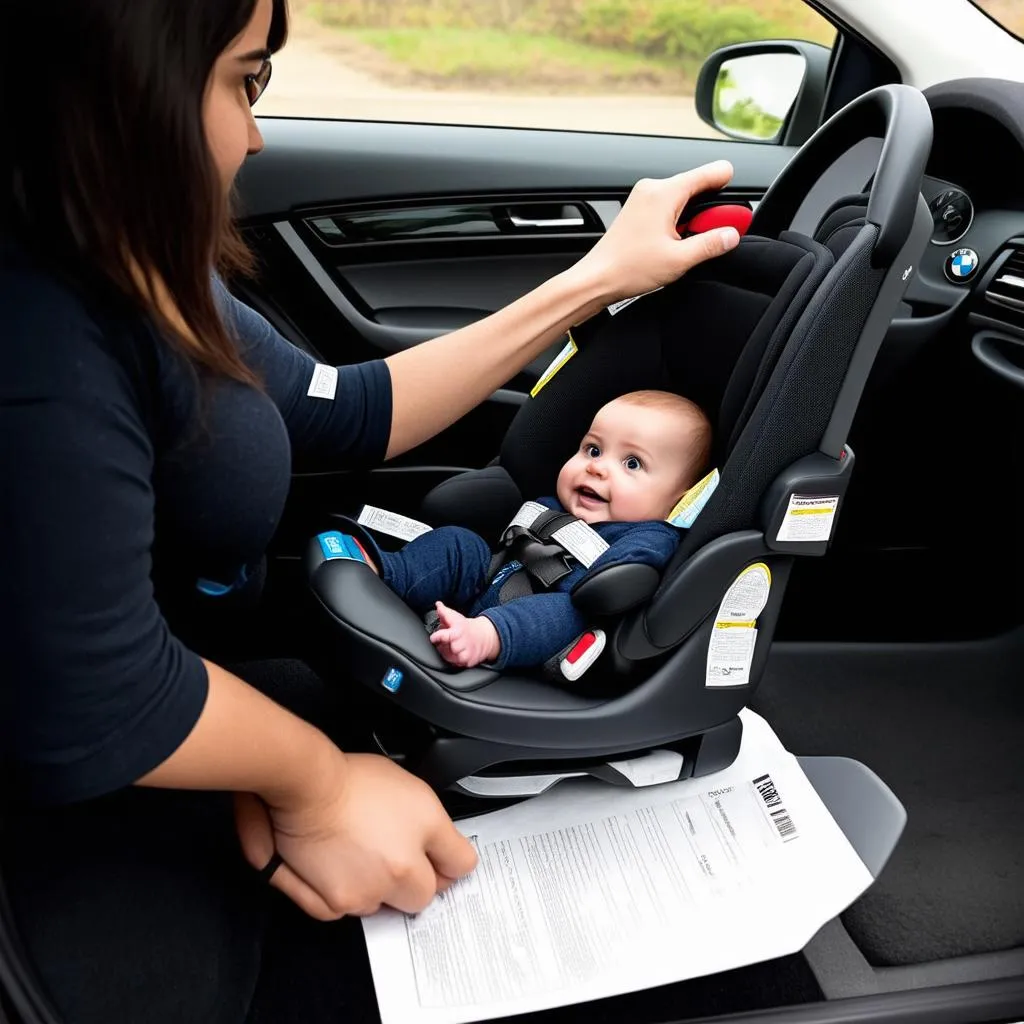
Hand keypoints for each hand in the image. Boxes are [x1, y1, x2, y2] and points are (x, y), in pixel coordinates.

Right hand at [234, 749, 477, 919]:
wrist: (305, 788)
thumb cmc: (350, 780)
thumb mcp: (409, 788)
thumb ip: (432, 824)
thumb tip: (437, 845)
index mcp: (426, 832)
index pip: (461, 864)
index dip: (449, 860)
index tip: (441, 859)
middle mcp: (401, 868)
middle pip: (423, 895)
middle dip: (413, 881)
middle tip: (393, 858)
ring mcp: (369, 890)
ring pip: (384, 904)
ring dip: (377, 888)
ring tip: (358, 855)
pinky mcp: (337, 902)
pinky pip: (350, 912)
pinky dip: (344, 896)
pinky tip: (336, 868)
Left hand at [429, 601, 500, 667]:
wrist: (485, 636)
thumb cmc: (467, 627)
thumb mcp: (456, 617)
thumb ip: (444, 612)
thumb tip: (438, 605)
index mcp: (457, 631)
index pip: (443, 636)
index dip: (436, 637)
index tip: (434, 637)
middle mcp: (462, 644)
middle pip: (444, 649)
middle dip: (443, 645)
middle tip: (446, 641)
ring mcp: (466, 654)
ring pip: (449, 658)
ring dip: (448, 653)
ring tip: (452, 647)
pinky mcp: (469, 661)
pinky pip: (456, 664)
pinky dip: (455, 660)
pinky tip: (457, 653)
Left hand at [577, 159, 740, 301]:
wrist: (597, 279)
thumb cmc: (628, 268)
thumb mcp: (679, 260)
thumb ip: (711, 244)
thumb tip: (732, 234)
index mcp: (664, 193)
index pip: (709, 173)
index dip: (727, 188)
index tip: (735, 209)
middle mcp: (652, 189)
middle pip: (697, 188)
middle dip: (708, 212)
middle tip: (711, 237)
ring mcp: (644, 199)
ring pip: (683, 200)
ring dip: (692, 220)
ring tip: (685, 246)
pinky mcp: (639, 210)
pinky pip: (668, 208)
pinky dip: (678, 222)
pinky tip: (674, 244)